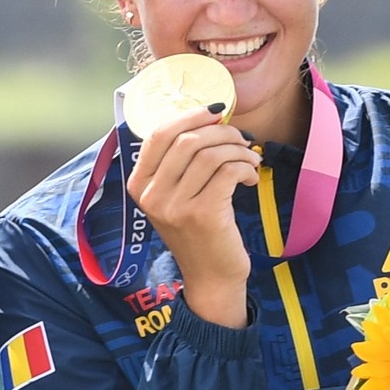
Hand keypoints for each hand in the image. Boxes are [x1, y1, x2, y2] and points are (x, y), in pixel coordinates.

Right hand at [126, 106, 262, 327]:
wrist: (210, 276)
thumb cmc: (198, 231)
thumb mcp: (176, 196)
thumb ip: (180, 162)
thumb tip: (209, 118)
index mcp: (139, 184)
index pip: (158, 134)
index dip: (190, 116)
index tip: (217, 113)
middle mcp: (151, 195)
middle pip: (187, 140)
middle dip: (222, 133)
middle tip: (242, 141)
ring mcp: (174, 206)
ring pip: (209, 154)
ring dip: (238, 150)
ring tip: (251, 160)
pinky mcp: (202, 215)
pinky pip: (227, 172)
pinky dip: (245, 168)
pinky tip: (251, 179)